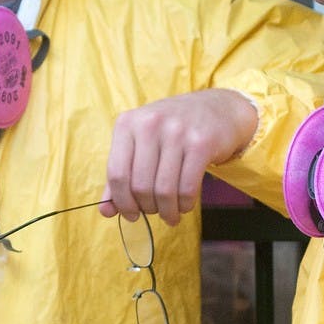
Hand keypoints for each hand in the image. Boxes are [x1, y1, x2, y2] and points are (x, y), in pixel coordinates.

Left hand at [99, 89, 257, 225]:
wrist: (217, 108)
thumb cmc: (171, 130)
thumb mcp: (140, 142)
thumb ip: (121, 175)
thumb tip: (105, 211)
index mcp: (127, 123)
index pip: (116, 173)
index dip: (122, 201)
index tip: (130, 214)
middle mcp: (150, 123)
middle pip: (140, 185)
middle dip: (147, 208)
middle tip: (154, 212)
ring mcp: (176, 131)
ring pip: (164, 190)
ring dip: (167, 211)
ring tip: (170, 214)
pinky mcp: (201, 143)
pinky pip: (187, 187)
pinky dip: (185, 204)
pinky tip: (185, 205)